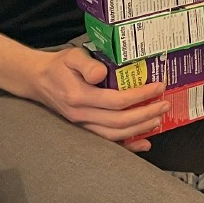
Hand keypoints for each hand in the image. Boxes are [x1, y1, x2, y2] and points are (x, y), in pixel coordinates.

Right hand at [28, 46, 168, 152]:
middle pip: (119, 122)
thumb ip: (87, 64)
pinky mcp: (84, 129)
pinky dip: (127, 146)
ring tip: (158, 120)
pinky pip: (107, 141)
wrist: (38, 80)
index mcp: (79, 96)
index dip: (140, 96)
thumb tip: (101, 74)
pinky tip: (144, 143)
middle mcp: (81, 115)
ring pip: (115, 134)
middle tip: (165, 105)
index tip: (159, 87)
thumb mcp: (72, 57)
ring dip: (140, 130)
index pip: (116, 101)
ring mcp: (82, 125)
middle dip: (146, 114)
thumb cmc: (59, 66)